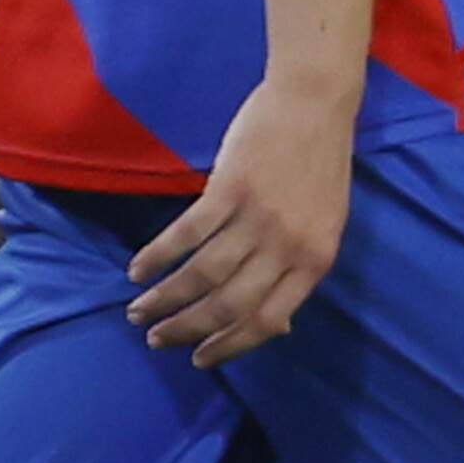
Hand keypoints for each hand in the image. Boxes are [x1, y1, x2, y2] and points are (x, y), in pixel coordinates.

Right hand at [128, 81, 353, 364]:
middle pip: (229, 304)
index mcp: (316, 261)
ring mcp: (257, 218)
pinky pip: (186, 234)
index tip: (199, 359)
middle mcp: (287, 246)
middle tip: (156, 339)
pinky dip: (158, 256)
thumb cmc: (320, 167)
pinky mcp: (228, 189)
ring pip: (203, 274)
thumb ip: (299, 270)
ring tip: (138, 310)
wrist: (315, 103)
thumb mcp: (326, 226)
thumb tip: (278, 324)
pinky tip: (138, 269)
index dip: (229, 346)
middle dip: (187, 328)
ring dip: (165, 297)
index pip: (268, 321)